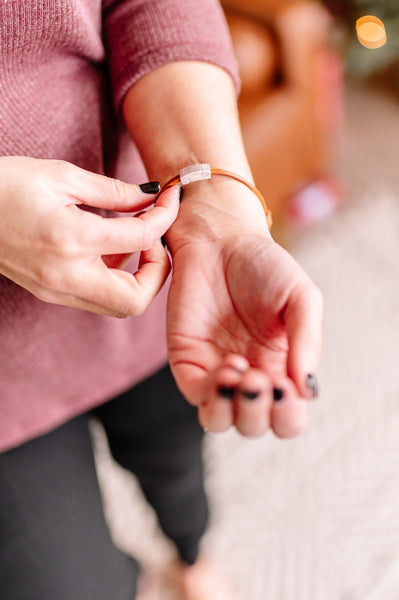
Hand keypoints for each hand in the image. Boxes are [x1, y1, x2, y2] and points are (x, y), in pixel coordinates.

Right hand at [0, 157, 179, 316]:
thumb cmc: (5, 184)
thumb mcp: (62, 176)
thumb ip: (114, 191)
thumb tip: (151, 196)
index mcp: (70, 240)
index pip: (141, 239)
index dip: (165, 217)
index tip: (168, 199)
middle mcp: (65, 276)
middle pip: (136, 300)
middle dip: (159, 270)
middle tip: (155, 237)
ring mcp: (56, 291)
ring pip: (119, 306)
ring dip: (139, 276)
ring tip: (131, 237)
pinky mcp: (51, 293)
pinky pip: (98, 298)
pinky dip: (116, 278)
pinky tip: (109, 248)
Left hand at [166, 184, 322, 438]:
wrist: (221, 238)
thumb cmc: (266, 266)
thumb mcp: (301, 299)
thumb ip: (307, 342)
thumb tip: (308, 390)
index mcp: (279, 368)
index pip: (286, 418)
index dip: (288, 416)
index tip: (285, 386)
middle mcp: (248, 375)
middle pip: (252, 426)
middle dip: (258, 413)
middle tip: (262, 378)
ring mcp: (214, 369)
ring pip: (219, 421)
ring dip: (233, 409)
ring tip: (241, 371)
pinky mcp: (186, 357)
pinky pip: (196, 394)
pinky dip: (212, 392)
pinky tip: (227, 366)